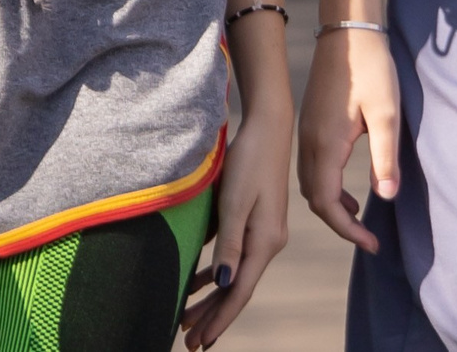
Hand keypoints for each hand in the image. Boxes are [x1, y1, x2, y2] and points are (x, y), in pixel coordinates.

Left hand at [179, 100, 292, 348]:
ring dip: (212, 299)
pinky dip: (216, 274)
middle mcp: (268, 242)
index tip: (201, 343)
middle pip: (236, 290)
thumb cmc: (250, 160)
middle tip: (189, 343)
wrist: (268, 127)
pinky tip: (199, 282)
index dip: (220, 320)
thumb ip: (230, 243)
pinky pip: (233, 257)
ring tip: (188, 320)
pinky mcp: (254, 221)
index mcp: (265, 242)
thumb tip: (223, 284)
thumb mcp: (235, 201)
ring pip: (233, 275)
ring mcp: (262, 232)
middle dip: (213, 317)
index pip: (239, 292)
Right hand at [298, 28, 399, 254]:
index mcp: (326, 143)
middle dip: (338, 223)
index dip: (347, 230)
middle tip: (368, 237)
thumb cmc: (371, 67)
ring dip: (331, 204)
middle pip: (314, 198)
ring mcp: (306, 131)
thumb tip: (387, 198)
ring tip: (359, 217)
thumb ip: (385, 157)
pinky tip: (347, 186)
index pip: (326, 203)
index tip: (371, 243)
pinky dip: (326, 185)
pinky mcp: (310, 122)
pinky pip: (311, 167)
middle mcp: (308, 141)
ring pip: (310, 183)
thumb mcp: (386, 113)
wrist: (348, 29)